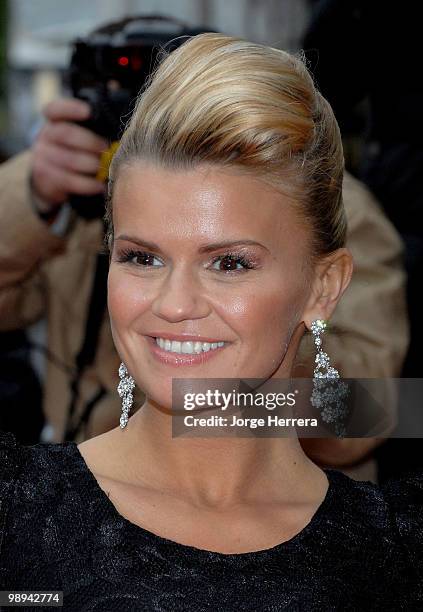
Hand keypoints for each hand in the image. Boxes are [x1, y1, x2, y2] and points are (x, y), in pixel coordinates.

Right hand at [31, 98, 108, 213]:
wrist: (49, 180)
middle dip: (90, 142)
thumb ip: (94, 118)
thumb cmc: (73, 152)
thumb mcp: (79, 133)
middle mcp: (45, 136)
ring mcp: (42, 157)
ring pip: (69, 159)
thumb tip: (116, 87)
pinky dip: (87, 184)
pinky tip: (99, 185)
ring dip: (91, 165)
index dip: (70, 108)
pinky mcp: (45, 178)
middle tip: (107, 149)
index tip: (88, 111)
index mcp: (54, 122)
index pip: (54, 109)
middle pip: (66, 134)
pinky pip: (68, 180)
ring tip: (105, 168)